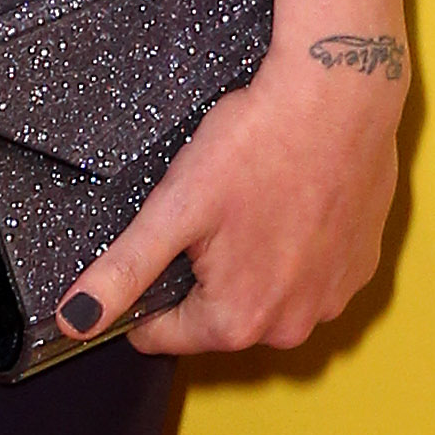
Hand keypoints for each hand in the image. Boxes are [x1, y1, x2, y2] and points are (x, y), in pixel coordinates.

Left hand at [57, 34, 405, 356]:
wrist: (337, 99)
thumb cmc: (257, 145)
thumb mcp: (173, 207)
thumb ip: (123, 271)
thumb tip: (75, 319)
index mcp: (239, 321)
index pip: (164, 335)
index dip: (144, 294)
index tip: (155, 245)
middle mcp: (291, 328)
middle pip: (217, 315)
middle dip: (201, 270)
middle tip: (206, 210)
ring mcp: (332, 300)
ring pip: (264, 293)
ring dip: (249, 260)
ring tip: (247, 202)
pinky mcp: (359, 270)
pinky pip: (309, 274)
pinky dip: (293, 247)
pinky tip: (286, 203)